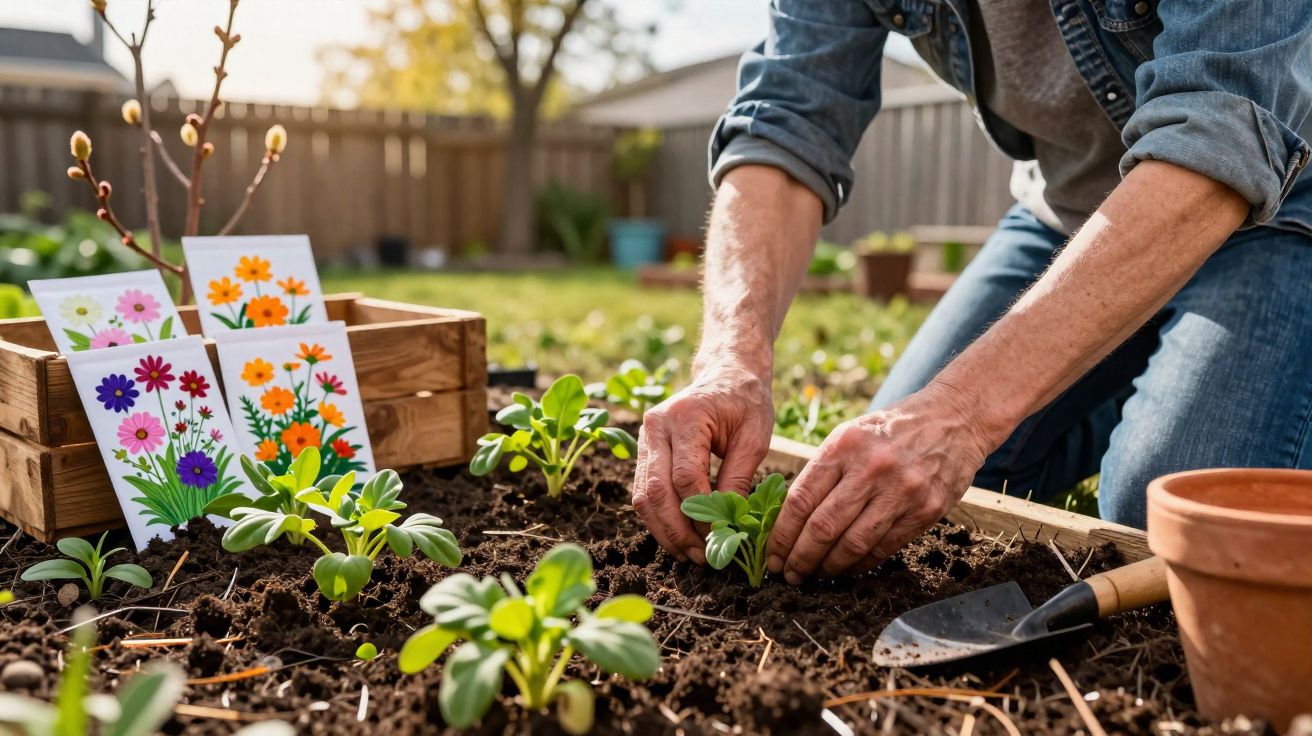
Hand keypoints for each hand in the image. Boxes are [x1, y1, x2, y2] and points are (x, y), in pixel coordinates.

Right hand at [632, 358, 774, 563]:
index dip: (701, 514)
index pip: (686, 477)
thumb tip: (728, 524)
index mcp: (686, 416)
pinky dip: (659, 517)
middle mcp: (656, 425)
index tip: (721, 536)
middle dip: (677, 529)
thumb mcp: (755, 437)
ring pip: (642, 495)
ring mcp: (645, 436)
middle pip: (655, 490)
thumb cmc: (746, 402)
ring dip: (664, 529)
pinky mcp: (644, 449)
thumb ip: (739, 478)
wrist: (726, 373)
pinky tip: (680, 535)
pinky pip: (643, 490)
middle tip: (701, 557)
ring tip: (690, 553)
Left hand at [766, 384, 994, 582]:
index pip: (801, 500)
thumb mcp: (850, 434)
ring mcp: (902, 491)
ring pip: (853, 544)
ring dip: (828, 567)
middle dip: (800, 558)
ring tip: (815, 576)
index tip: (771, 554)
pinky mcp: (926, 510)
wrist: (953, 418)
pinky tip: (847, 569)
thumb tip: (789, 518)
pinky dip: (861, 564)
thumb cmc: (891, 429)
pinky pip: (884, 548)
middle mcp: (871, 469)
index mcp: (844, 446)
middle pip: (823, 527)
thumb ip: (823, 470)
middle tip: (788, 574)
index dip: (781, 535)